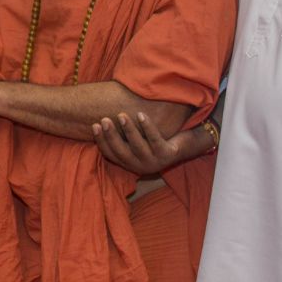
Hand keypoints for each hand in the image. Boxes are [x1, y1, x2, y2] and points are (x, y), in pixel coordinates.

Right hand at [92, 111, 208, 174]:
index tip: (95, 125)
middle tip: (104, 119)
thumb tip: (100, 119)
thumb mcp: (138, 141)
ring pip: (138, 146)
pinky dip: (147, 127)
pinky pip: (155, 140)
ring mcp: (155, 162)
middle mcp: (141, 166)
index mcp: (130, 164)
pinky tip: (141, 115)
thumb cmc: (156, 140)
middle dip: (112, 135)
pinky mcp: (168, 155)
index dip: (102, 141)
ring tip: (122, 115)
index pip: (111, 154)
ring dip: (129, 130)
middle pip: (122, 152)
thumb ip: (123, 137)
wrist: (186, 146)